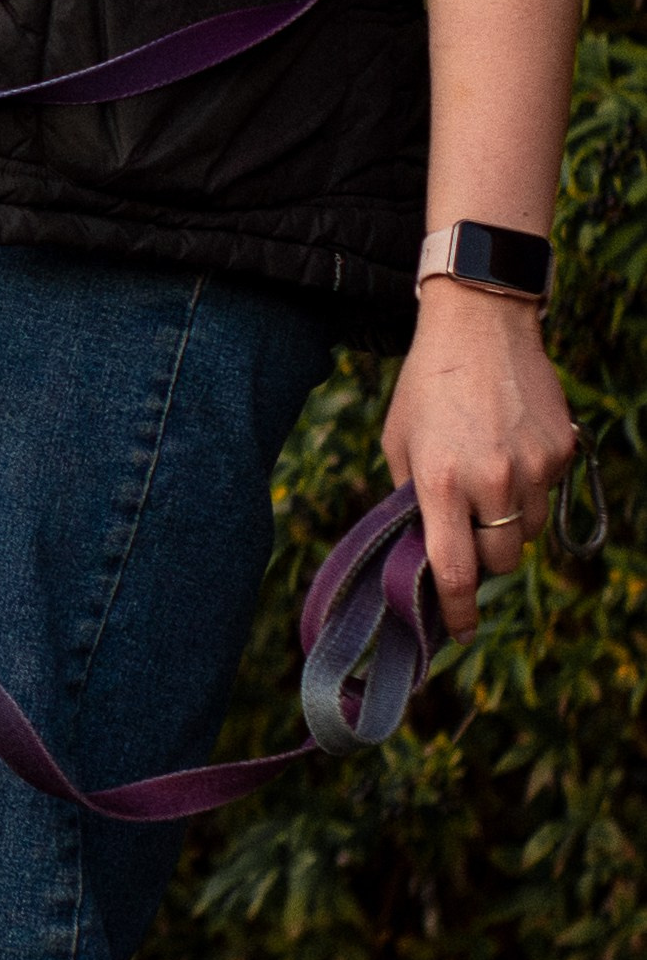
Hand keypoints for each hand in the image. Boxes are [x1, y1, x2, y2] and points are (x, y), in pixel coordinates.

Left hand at [382, 282, 576, 640]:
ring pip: (528, 533)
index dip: (457, 613)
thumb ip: (411, 500)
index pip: (455, 572)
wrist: (481, 325)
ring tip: (486, 480)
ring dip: (508, 525)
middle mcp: (491, 480)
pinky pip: (548, 494)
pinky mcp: (561, 450)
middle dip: (483, 559)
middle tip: (467, 532)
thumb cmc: (426, 386)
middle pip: (500, 562)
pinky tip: (509, 449)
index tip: (456, 634)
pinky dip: (529, 489)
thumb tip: (425, 551)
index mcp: (440, 482)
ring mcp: (533, 466)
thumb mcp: (399, 442)